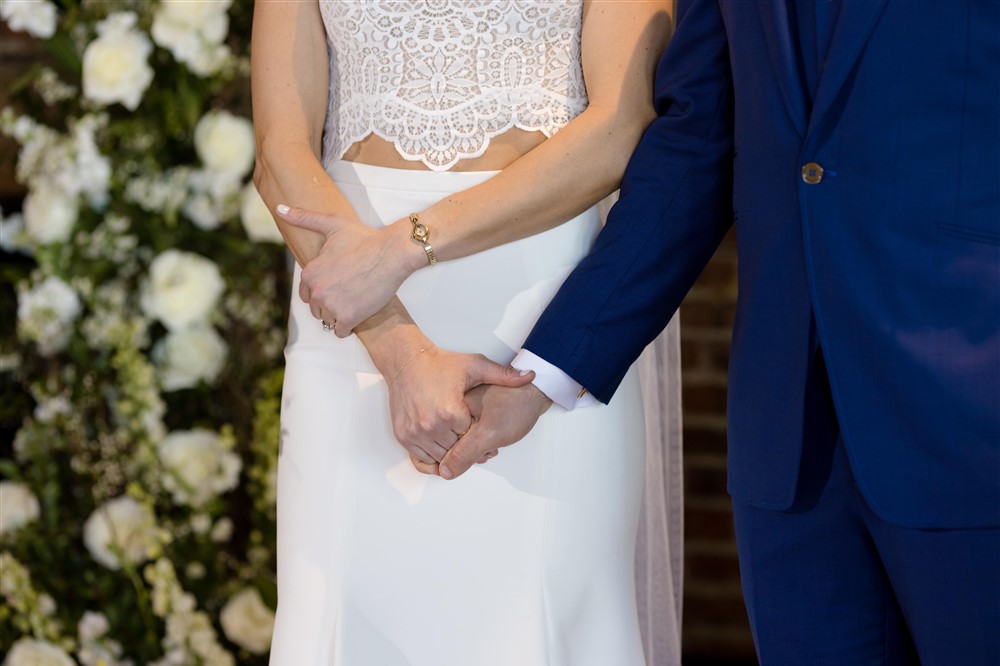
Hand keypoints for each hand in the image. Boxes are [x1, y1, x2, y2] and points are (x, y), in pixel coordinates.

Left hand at [277, 205, 417, 335]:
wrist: (392, 254)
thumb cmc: (365, 238)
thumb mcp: (332, 224)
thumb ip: (303, 218)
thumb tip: (279, 209)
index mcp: (309, 273)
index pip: (307, 293)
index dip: (323, 288)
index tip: (339, 282)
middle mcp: (317, 291)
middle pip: (317, 308)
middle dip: (330, 303)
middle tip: (349, 291)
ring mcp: (331, 306)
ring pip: (328, 320)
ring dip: (339, 314)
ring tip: (355, 300)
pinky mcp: (348, 318)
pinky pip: (340, 332)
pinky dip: (348, 327)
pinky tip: (358, 314)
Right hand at [386, 349, 535, 473]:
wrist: (407, 362)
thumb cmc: (440, 364)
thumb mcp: (476, 366)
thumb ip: (504, 375)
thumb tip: (530, 376)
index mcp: (450, 412)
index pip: (472, 438)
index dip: (479, 432)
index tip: (482, 425)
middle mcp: (431, 425)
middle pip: (457, 450)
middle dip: (466, 445)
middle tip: (475, 436)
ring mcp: (414, 433)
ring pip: (440, 458)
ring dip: (450, 452)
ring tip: (458, 439)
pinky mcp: (403, 436)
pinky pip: (421, 459)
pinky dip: (432, 457)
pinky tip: (442, 447)